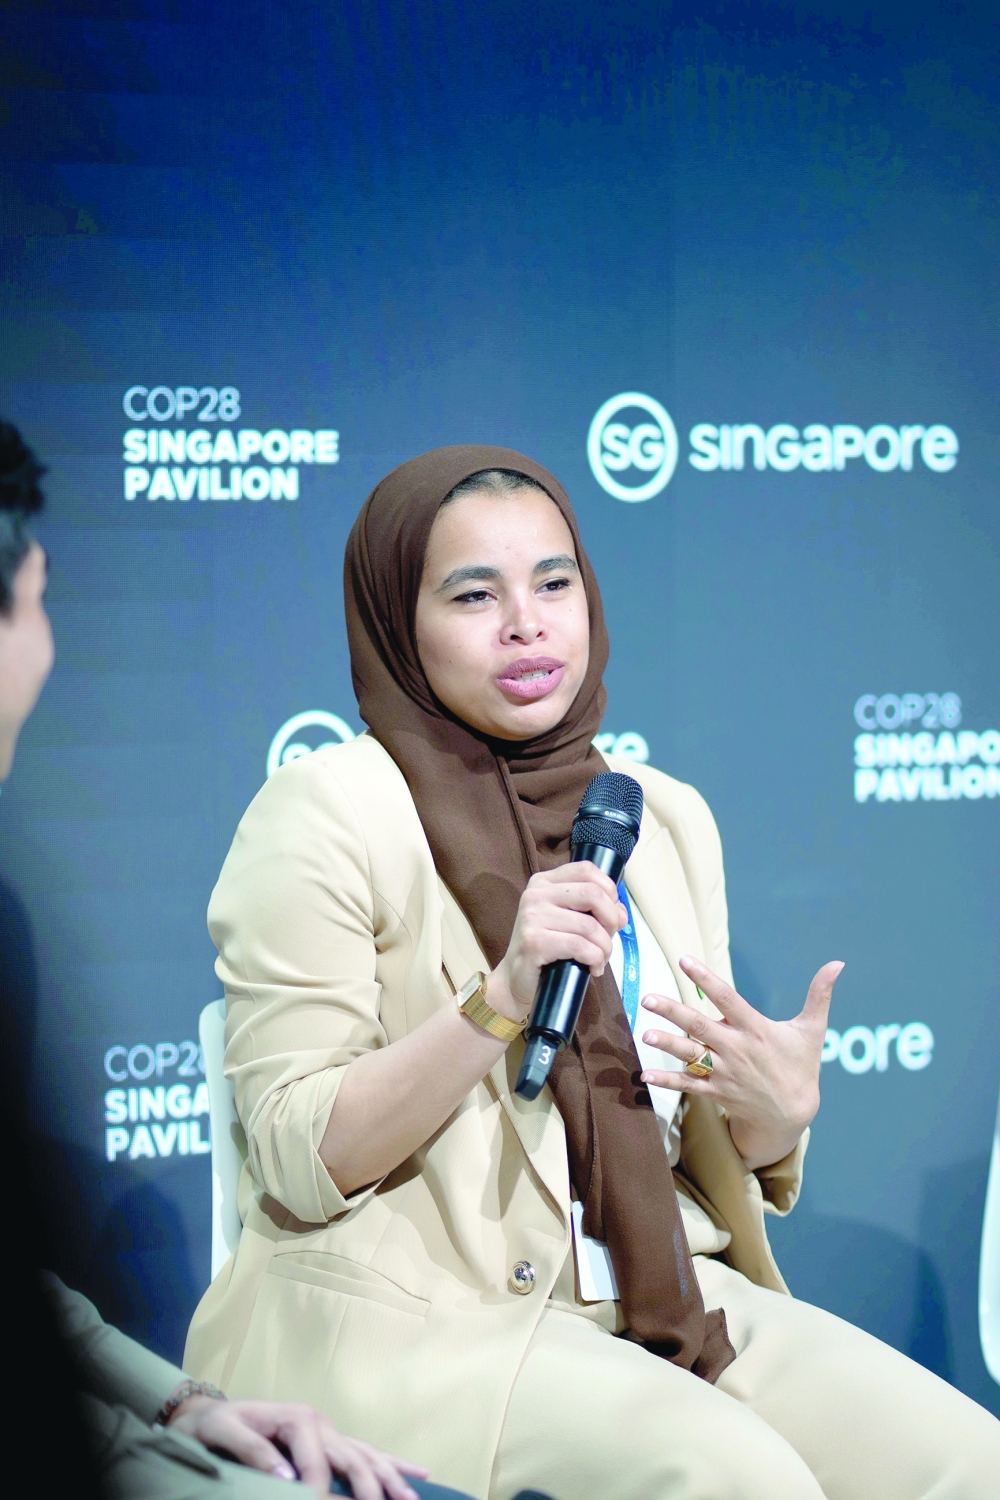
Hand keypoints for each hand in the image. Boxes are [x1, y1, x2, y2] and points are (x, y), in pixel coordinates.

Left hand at [167, 1394, 427, 1499]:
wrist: (207, 1413)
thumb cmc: (213, 1426)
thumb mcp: (224, 1432)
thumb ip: (254, 1451)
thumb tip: (287, 1479)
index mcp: (297, 1419)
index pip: (317, 1462)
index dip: (321, 1491)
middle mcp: (320, 1423)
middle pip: (354, 1459)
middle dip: (372, 1489)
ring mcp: (329, 1432)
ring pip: (368, 1457)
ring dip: (392, 1480)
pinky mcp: (330, 1442)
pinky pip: (367, 1452)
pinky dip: (392, 1464)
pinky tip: (418, 1473)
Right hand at [488, 863, 625, 1020]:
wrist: (516, 979)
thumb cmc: (547, 948)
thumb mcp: (570, 921)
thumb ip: (595, 910)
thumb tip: (621, 914)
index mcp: (544, 882)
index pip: (586, 869)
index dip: (609, 889)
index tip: (611, 913)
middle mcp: (535, 895)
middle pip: (592, 894)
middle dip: (611, 920)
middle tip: (608, 938)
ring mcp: (532, 917)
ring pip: (589, 926)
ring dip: (604, 947)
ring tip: (600, 959)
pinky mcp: (533, 942)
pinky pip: (579, 946)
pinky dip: (595, 960)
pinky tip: (593, 968)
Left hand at [637, 956, 843, 1171]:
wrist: (793, 1114)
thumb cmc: (800, 1065)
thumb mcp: (812, 1030)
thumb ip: (820, 995)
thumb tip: (838, 963)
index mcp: (757, 1030)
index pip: (728, 999)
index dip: (707, 979)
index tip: (685, 960)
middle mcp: (738, 1050)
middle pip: (701, 1026)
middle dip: (673, 1012)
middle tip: (648, 998)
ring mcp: (726, 1073)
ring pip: (691, 1056)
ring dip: (667, 1045)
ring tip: (645, 1033)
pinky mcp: (717, 1092)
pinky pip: (689, 1086)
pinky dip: (667, 1081)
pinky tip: (645, 1075)